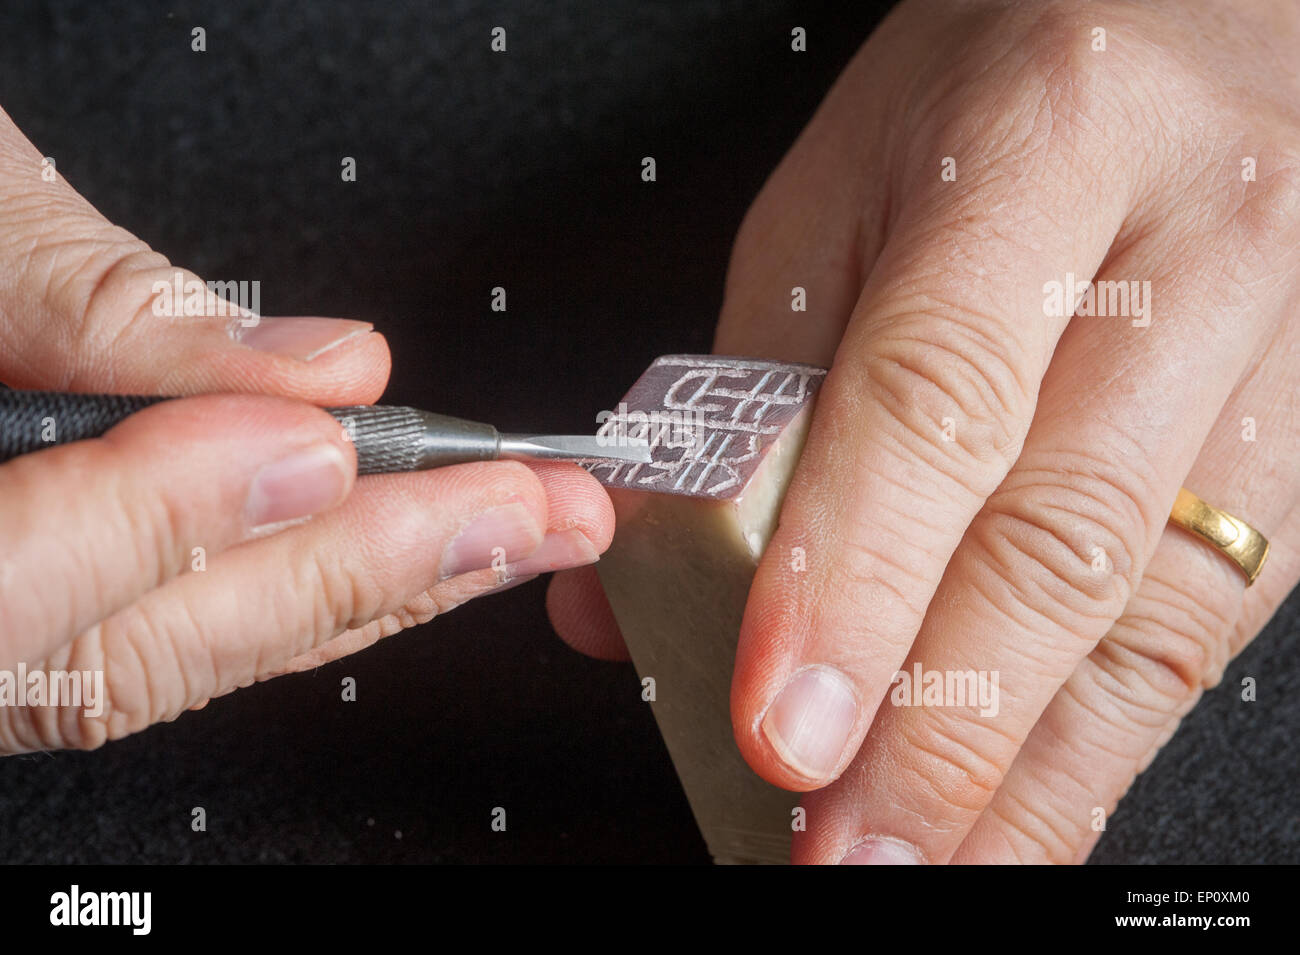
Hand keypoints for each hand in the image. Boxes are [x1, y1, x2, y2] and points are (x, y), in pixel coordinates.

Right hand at [0, 106, 612, 752]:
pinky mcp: (39, 595)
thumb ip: (82, 304)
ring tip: (512, 534)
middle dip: (351, 575)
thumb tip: (302, 373)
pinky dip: (296, 580)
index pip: (4, 585)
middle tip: (524, 515)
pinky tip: (401, 543)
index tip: (320, 441)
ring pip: (166, 654)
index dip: (170, 514)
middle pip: (128, 651)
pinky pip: (170, 621)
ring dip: (364, 592)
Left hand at [549, 0, 1299, 861]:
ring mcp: (1280, 350)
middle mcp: (1192, 253)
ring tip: (933, 870)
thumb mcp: (837, 198)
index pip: (934, 395)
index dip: (855, 580)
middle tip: (845, 849)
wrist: (1205, 24)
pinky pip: (1209, 618)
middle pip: (1062, 532)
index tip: (780, 724)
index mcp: (1043, 149)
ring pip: (1158, 607)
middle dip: (946, 725)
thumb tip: (637, 584)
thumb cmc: (1002, 92)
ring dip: (1034, 771)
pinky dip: (1104, 734)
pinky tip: (1031, 807)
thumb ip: (744, 391)